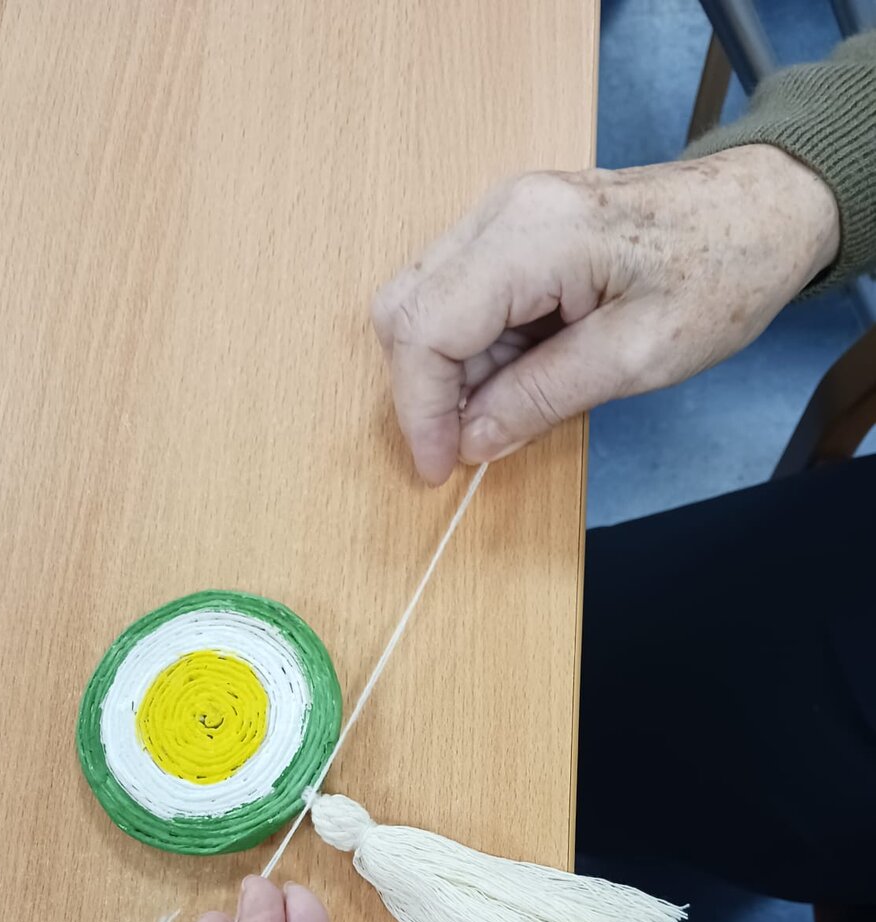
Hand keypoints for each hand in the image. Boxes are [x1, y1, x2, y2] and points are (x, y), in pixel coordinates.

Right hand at [372, 146, 839, 482]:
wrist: (759, 212)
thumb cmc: (718, 274)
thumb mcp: (635, 358)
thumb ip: (542, 399)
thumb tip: (471, 441)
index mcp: (530, 236)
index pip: (423, 328)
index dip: (421, 410)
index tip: (440, 467)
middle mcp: (501, 211)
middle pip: (405, 311)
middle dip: (427, 392)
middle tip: (470, 447)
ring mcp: (502, 215)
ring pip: (425, 306)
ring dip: (453, 375)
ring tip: (513, 410)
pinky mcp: (512, 230)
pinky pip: (459, 298)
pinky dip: (474, 352)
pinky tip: (520, 379)